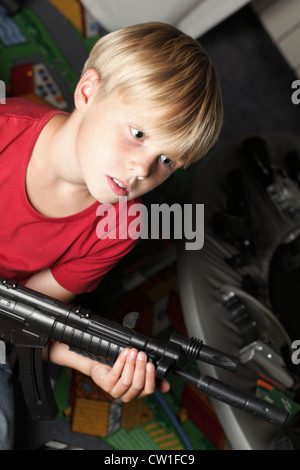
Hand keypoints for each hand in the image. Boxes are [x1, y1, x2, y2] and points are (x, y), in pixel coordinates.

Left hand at [49, 342, 169, 401]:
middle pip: (137, 385)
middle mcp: (127, 395)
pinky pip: (115, 374)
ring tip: (133, 352)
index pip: (148, 390)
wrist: (101, 364)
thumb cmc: (122, 367)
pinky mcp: (106, 385)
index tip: (151, 364)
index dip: (150, 378)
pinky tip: (124, 353)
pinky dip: (121, 362)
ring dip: (131, 364)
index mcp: (137, 393)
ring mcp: (115, 392)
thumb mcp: (138, 371)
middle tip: (142, 354)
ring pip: (127, 380)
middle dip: (140, 368)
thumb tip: (167, 387)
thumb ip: (151, 377)